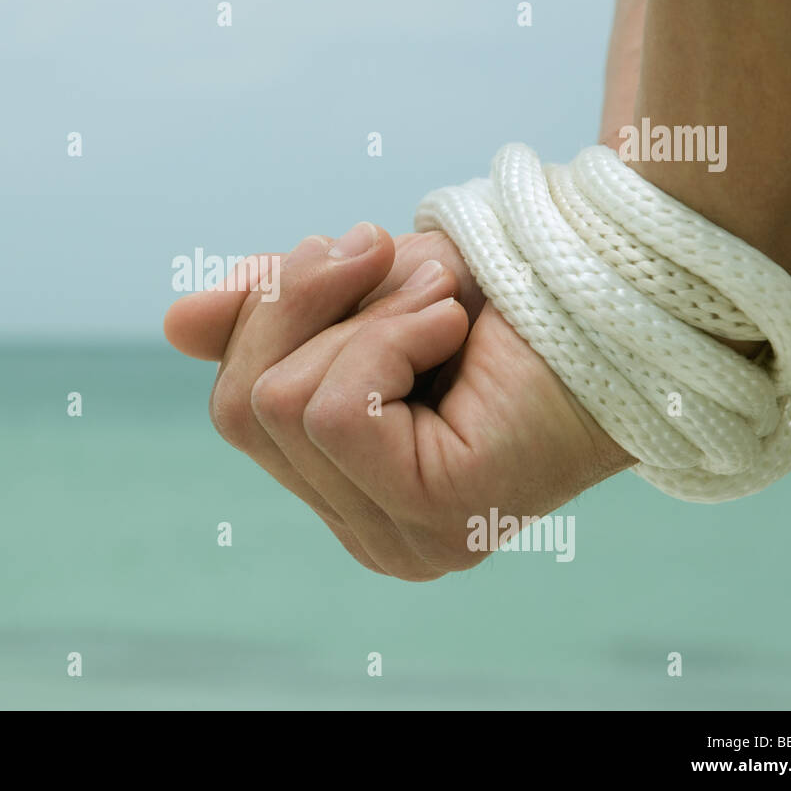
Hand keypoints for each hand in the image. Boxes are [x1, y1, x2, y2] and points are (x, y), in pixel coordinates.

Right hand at [164, 224, 635, 579]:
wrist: (619, 288)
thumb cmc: (498, 299)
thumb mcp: (357, 293)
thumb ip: (269, 315)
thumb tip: (171, 324)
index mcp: (347, 489)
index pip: (234, 408)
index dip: (272, 314)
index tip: (354, 252)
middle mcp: (369, 534)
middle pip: (240, 405)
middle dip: (305, 305)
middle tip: (399, 260)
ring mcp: (401, 538)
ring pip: (283, 403)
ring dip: (363, 315)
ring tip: (447, 300)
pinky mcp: (436, 515)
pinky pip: (338, 410)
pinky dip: (385, 339)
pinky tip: (454, 329)